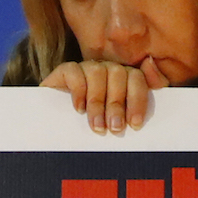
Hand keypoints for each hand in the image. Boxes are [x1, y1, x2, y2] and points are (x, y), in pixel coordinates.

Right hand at [41, 57, 170, 134]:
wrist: (58, 122)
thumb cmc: (91, 125)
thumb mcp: (113, 123)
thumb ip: (128, 118)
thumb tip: (140, 124)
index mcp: (124, 80)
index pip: (137, 79)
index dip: (137, 100)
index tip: (135, 124)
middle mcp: (108, 70)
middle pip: (118, 75)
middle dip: (117, 105)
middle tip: (115, 128)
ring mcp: (87, 68)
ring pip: (97, 73)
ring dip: (98, 102)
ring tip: (97, 126)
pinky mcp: (66, 71)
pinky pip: (74, 71)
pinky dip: (78, 91)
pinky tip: (79, 109)